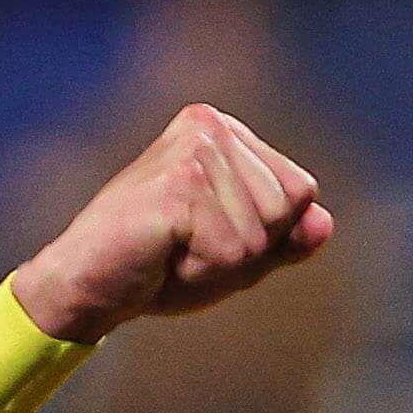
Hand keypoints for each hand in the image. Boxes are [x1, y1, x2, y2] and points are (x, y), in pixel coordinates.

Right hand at [8, 104, 333, 345]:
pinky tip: (161, 255)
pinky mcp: (179, 184)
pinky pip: (230, 251)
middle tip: (187, 246)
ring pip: (259, 236)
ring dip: (221, 263)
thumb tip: (324, 222)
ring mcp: (194, 152)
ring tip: (172, 250)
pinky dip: (202, 270)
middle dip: (246, 251)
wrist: (88, 284)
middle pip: (287, 210)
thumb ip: (284, 239)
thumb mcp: (236, 254)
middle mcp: (210, 128)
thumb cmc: (159, 265)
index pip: (300, 193)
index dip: (266, 235)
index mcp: (225, 131)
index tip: (209, 234)